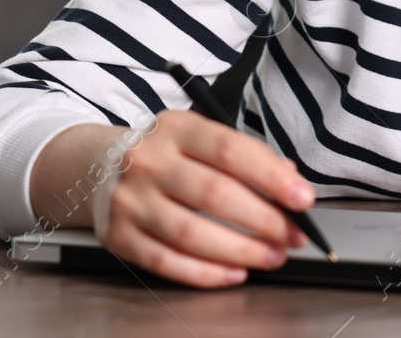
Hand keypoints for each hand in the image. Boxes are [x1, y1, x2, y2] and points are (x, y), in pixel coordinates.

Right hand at [36, 112, 312, 287]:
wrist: (97, 168)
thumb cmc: (166, 154)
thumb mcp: (202, 138)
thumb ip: (246, 156)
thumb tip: (290, 181)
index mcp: (176, 128)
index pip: (229, 150)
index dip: (271, 176)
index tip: (302, 198)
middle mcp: (148, 161)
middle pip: (213, 194)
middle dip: (263, 220)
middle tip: (292, 236)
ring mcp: (130, 199)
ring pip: (190, 233)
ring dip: (240, 250)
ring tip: (270, 257)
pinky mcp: (118, 235)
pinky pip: (166, 261)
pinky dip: (205, 273)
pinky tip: (234, 273)